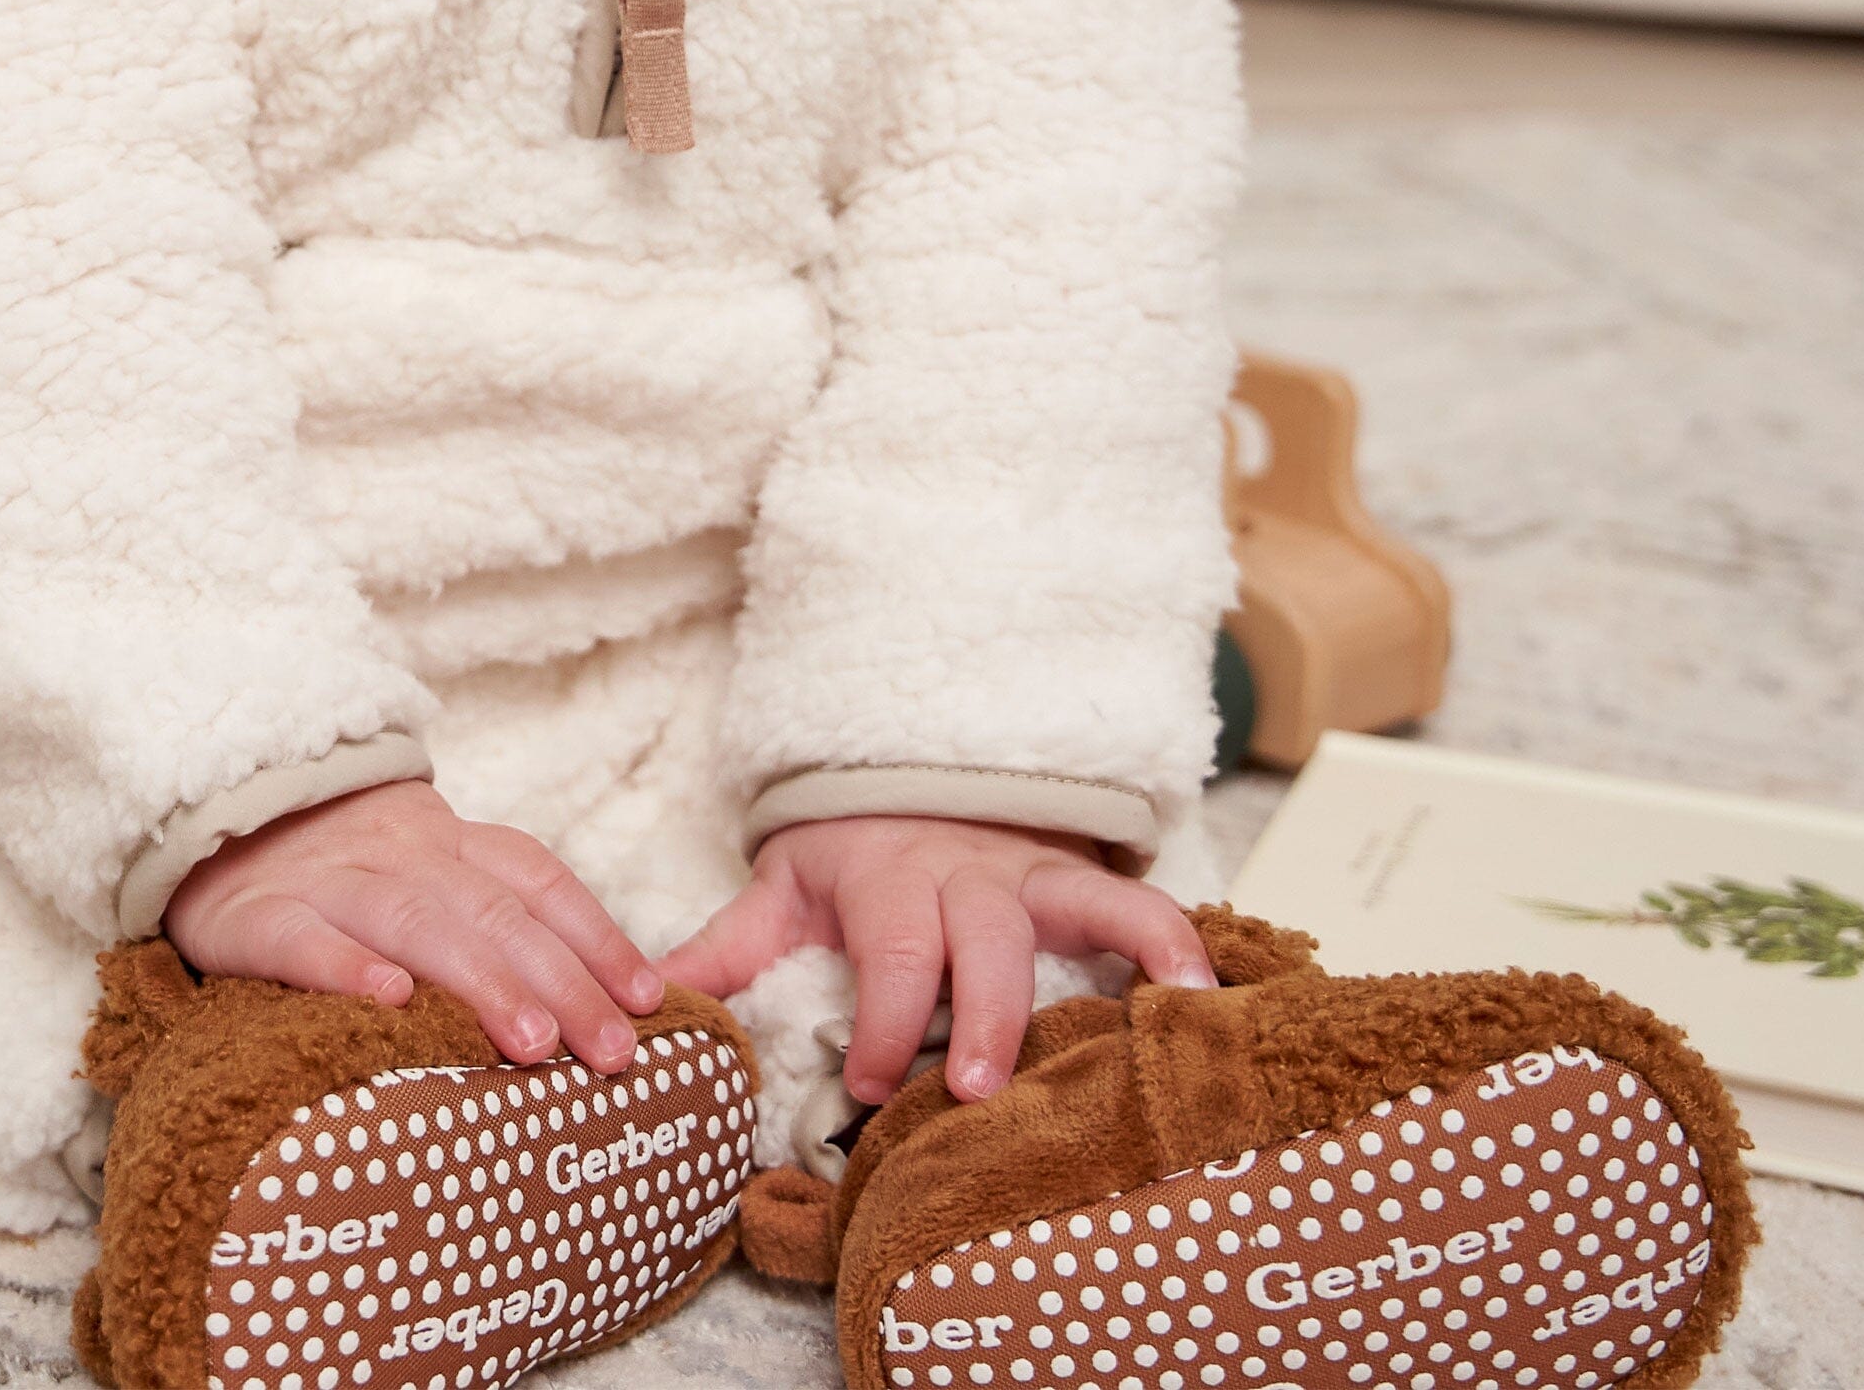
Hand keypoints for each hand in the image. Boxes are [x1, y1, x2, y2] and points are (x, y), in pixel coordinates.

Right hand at [163, 779, 664, 1073]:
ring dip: (480, 979)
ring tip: (531, 1043)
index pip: (537, 879)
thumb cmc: (349, 871)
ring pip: (414, 922)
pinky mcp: (254, 916)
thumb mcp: (428, 870)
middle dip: (560, 980)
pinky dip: (348, 969)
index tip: (648, 999)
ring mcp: (326, 880)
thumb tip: (605, 996)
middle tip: (609, 1051)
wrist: (219, 816)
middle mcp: (398, 853)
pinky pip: (304, 938)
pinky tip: (390, 1003)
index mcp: (447, 840)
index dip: (596, 935)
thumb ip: (499, 916)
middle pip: (492, 910)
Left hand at [658, 815, 1216, 1108]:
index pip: (886, 948)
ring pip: (1068, 912)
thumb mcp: (782, 890)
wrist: (909, 776)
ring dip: (1097, 968)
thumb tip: (656, 1007)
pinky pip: (1134, 901)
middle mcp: (963, 875)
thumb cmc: (847, 856)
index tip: (860, 1081)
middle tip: (968, 1088)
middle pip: (977, 938)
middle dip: (977, 1012)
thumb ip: (727, 949)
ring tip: (1129, 1033)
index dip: (879, 1016)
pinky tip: (1206, 990)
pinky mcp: (1077, 882)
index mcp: (885, 880)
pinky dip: (1173, 939)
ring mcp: (1027, 876)